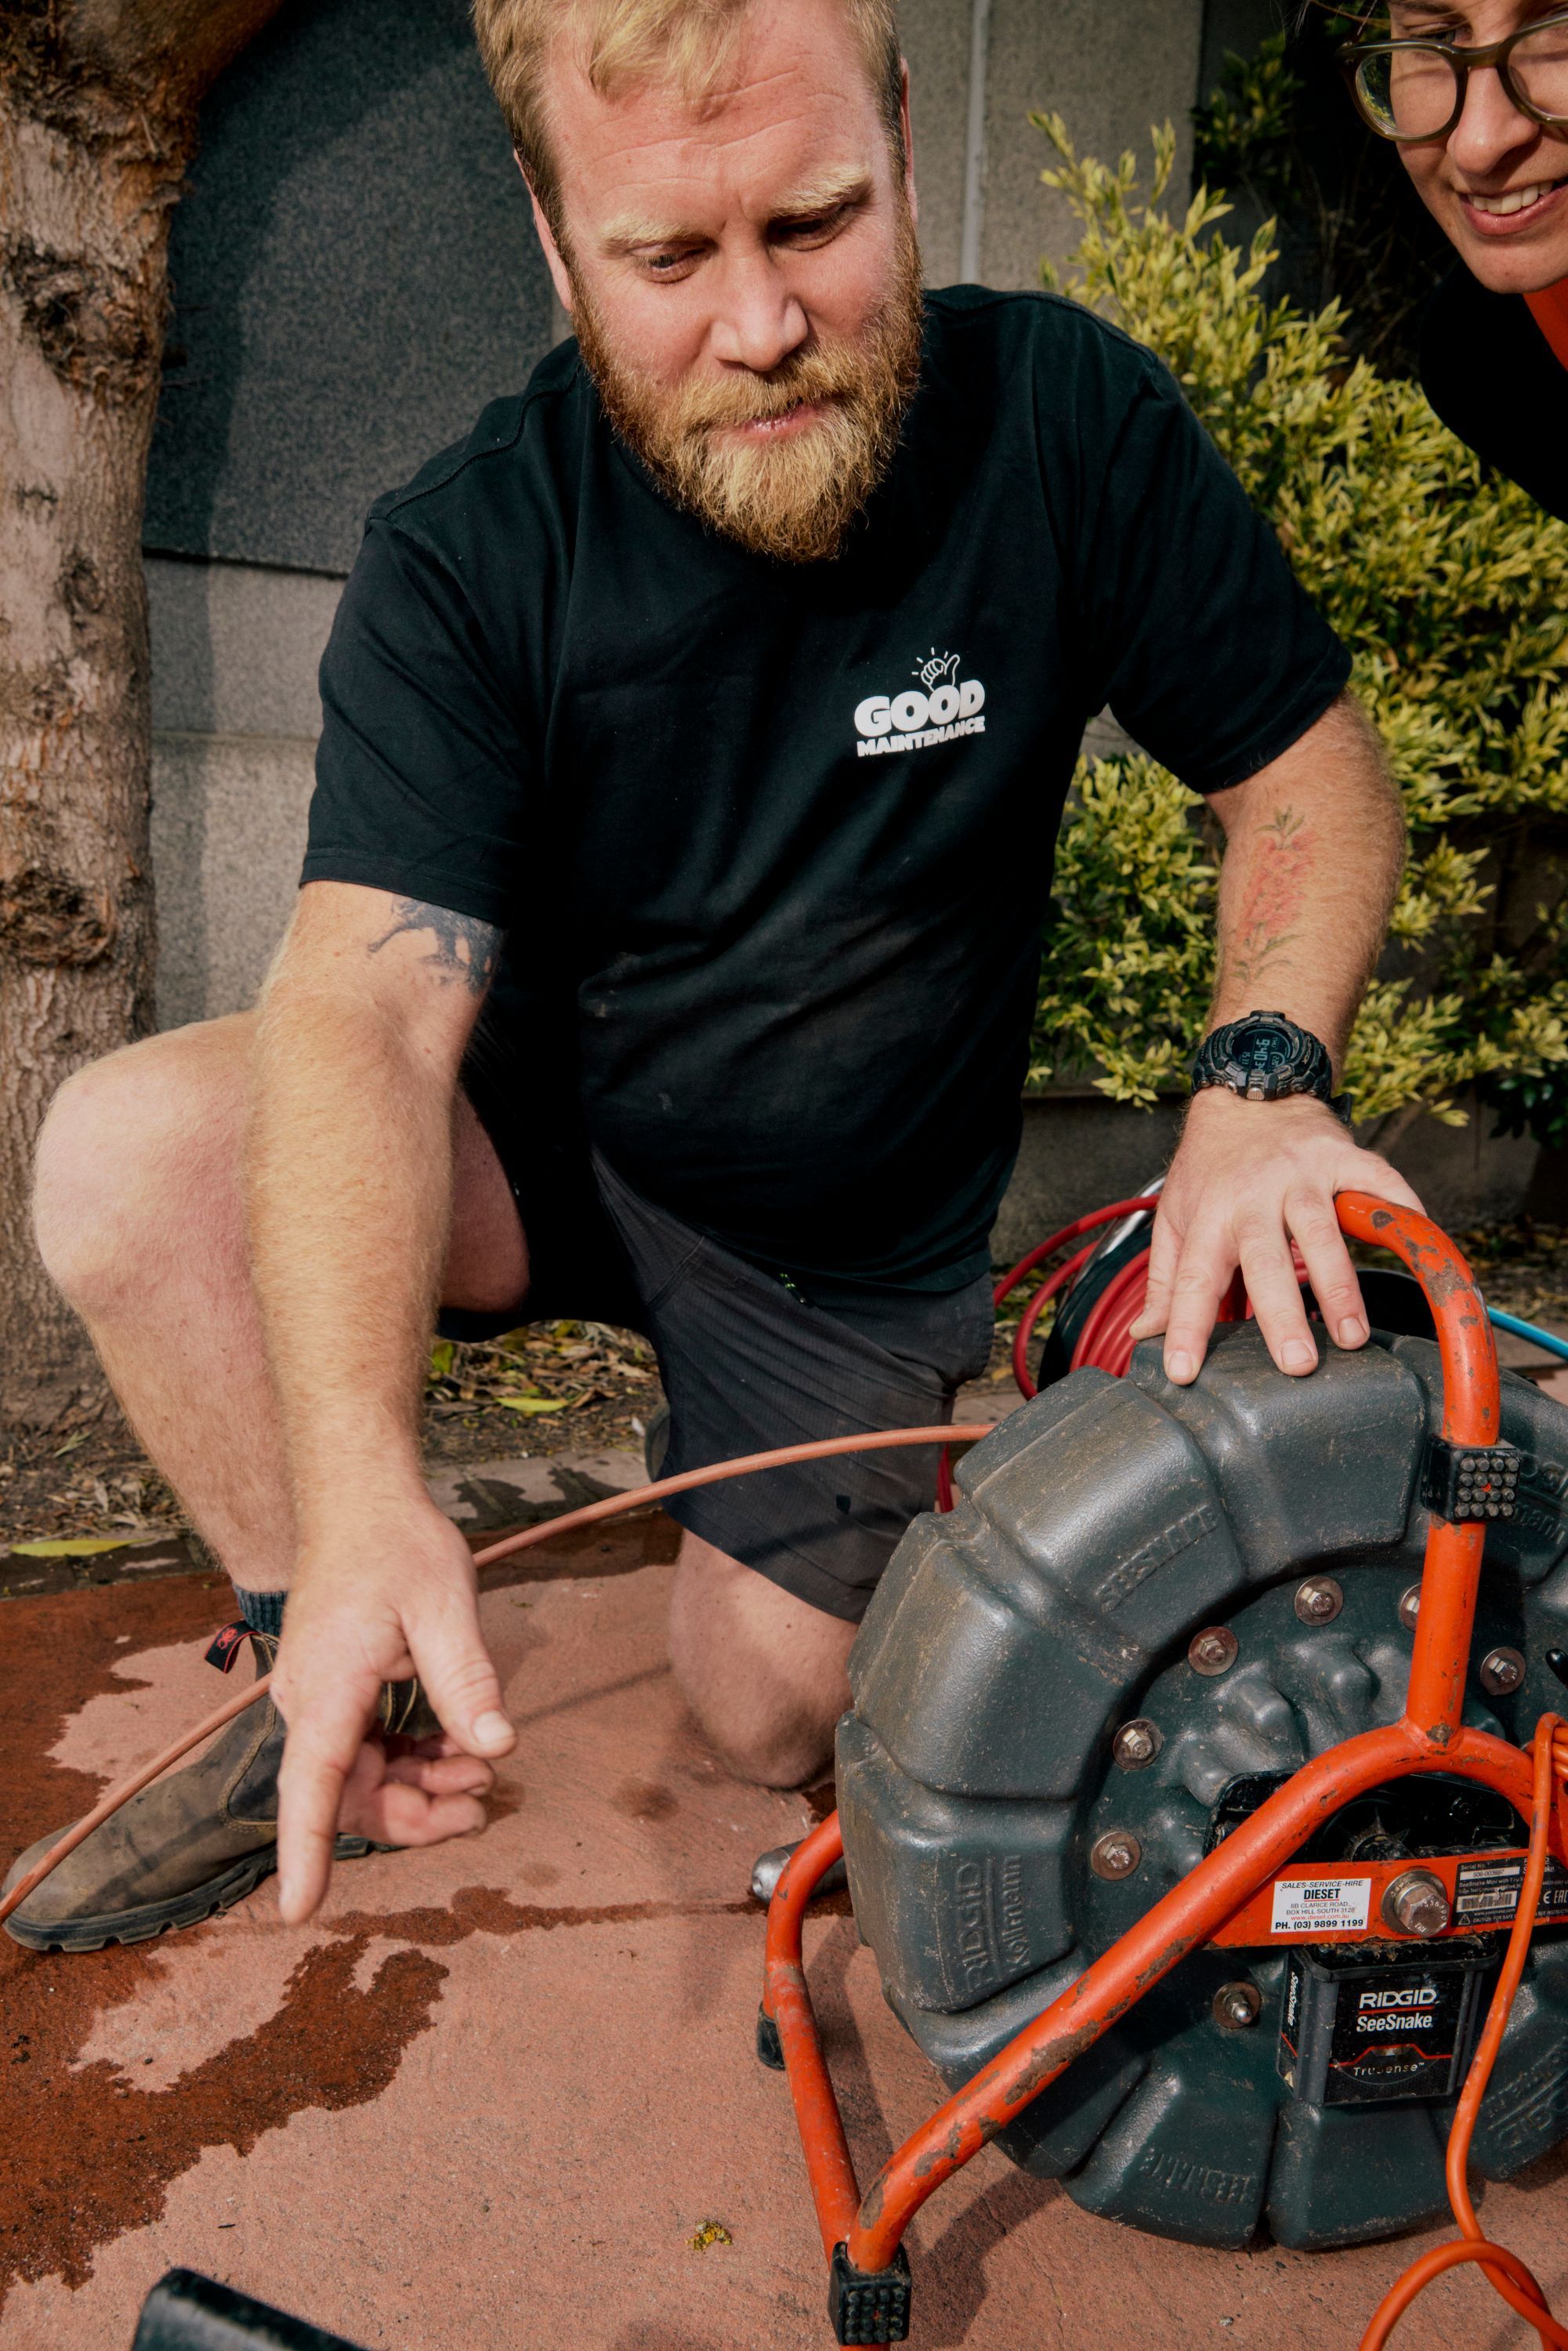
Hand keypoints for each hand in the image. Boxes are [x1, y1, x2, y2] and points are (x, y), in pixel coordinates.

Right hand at [270, 1499, 516, 1923]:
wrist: (359, 1499)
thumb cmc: (397, 1545)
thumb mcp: (446, 1605)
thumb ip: (468, 1680)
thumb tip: (500, 1748)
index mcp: (327, 1688)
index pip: (310, 1786)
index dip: (306, 1852)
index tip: (300, 1913)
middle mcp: (309, 1704)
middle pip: (347, 1796)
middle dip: (414, 1815)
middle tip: (486, 1804)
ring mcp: (319, 1702)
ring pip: (360, 1779)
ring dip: (420, 1790)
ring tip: (484, 1774)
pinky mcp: (336, 1696)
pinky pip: (367, 1752)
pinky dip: (413, 1761)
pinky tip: (461, 1749)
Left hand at [1128, 1089, 1424, 1385]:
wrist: (1248, 1091)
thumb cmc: (1211, 1167)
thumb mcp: (1176, 1215)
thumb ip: (1166, 1279)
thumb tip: (1143, 1334)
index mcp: (1209, 1215)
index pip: (1193, 1279)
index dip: (1187, 1327)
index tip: (1184, 1373)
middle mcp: (1254, 1195)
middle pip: (1265, 1260)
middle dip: (1281, 1315)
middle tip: (1297, 1366)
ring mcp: (1302, 1174)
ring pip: (1321, 1232)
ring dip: (1339, 1286)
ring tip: (1353, 1336)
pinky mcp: (1343, 1156)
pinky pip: (1379, 1181)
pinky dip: (1402, 1206)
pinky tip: (1424, 1238)